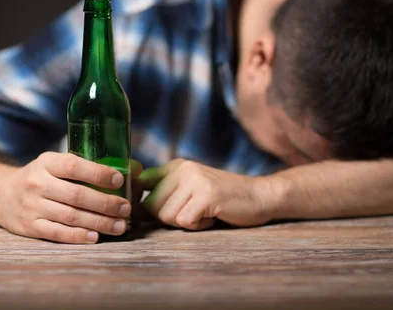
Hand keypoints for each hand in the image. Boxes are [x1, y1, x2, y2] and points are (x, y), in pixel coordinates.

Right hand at [0, 152, 141, 243]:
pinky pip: (57, 233)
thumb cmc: (41, 177)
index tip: (120, 180)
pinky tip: (96, 237)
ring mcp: (32, 207)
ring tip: (120, 226)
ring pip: (70, 216)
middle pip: (76, 195)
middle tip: (126, 208)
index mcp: (46, 162)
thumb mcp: (57, 164)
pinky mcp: (29, 227)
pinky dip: (78, 236)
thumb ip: (91, 166)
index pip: (73, 166)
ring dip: (98, 222)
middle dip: (105, 203)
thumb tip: (134, 168)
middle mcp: (37, 183)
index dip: (97, 173)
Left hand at [138, 159, 270, 229]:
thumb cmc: (223, 199)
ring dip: (185, 222)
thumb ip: (166, 192)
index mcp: (175, 166)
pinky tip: (211, 217)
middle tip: (191, 213)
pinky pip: (184, 221)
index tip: (140, 215)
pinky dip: (197, 226)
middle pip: (151, 205)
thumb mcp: (191, 188)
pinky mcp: (206, 195)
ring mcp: (195, 180)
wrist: (260, 196)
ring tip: (204, 213)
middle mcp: (182, 169)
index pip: (140, 181)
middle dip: (167, 217)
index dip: (137, 202)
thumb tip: (133, 209)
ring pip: (166, 215)